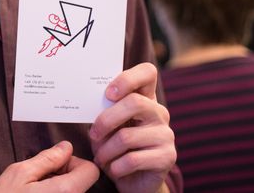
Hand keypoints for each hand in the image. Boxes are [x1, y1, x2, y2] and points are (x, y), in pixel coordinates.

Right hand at [0, 141, 99, 191]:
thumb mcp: (19, 173)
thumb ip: (47, 158)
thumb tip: (65, 147)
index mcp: (65, 192)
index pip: (91, 170)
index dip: (73, 162)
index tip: (55, 164)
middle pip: (83, 182)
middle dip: (63, 174)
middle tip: (38, 178)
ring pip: (72, 192)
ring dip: (57, 187)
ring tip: (34, 190)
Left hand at [89, 63, 175, 192]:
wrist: (134, 181)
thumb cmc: (116, 147)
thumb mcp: (108, 126)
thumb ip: (104, 111)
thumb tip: (86, 100)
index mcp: (145, 98)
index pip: (147, 72)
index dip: (128, 78)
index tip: (108, 93)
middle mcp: (159, 113)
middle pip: (134, 103)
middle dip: (106, 120)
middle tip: (93, 134)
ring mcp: (166, 134)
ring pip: (127, 136)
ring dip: (106, 150)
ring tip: (100, 157)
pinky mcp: (167, 157)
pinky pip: (133, 159)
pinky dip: (116, 166)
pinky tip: (113, 169)